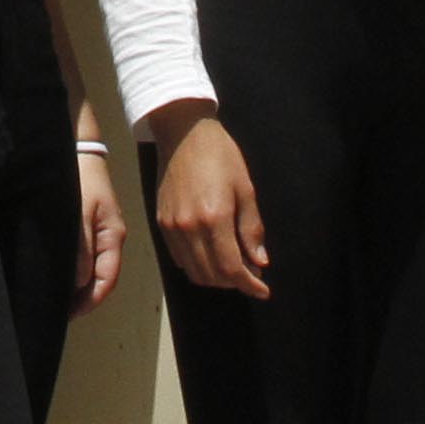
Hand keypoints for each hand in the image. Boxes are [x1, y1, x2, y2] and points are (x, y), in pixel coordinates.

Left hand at [69, 141, 125, 314]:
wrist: (77, 148)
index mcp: (113, 237)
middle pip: (100, 280)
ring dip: (76, 287)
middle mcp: (109, 240)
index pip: (106, 281)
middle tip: (57, 311)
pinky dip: (73, 271)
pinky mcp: (88, 227)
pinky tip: (57, 274)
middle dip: (82, 299)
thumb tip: (79, 281)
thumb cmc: (79, 178)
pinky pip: (83, 257)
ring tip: (54, 298)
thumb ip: (80, 247)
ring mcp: (99, 234)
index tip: (68, 314)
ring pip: (91, 270)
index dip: (89, 301)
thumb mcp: (78, 212)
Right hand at [151, 107, 266, 295]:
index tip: (263, 291)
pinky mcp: (161, 222)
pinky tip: (211, 255)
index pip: (231, 268)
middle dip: (235, 283)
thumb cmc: (220, 155)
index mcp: (214, 217)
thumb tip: (260, 262)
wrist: (184, 133)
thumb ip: (252, 229)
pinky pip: (179, 258)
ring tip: (233, 266)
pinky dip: (197, 265)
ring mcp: (172, 227)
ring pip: (193, 271)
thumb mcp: (246, 188)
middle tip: (252, 275)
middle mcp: (189, 227)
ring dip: (216, 277)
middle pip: (212, 275)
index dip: (249, 285)